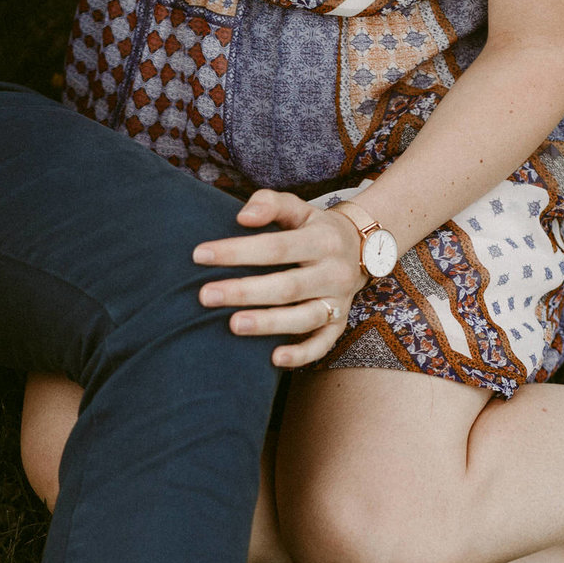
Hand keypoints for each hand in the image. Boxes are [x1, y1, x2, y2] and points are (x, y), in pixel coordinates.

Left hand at [192, 190, 370, 368]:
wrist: (363, 250)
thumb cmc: (314, 228)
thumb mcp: (298, 208)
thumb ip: (270, 203)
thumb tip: (243, 217)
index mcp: (322, 240)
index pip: (275, 247)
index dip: (237, 251)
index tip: (199, 255)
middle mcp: (333, 272)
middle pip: (287, 286)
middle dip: (244, 292)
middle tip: (205, 295)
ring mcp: (338, 301)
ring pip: (304, 318)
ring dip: (269, 323)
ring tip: (233, 325)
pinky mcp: (339, 324)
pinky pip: (323, 343)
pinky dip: (302, 354)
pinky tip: (274, 359)